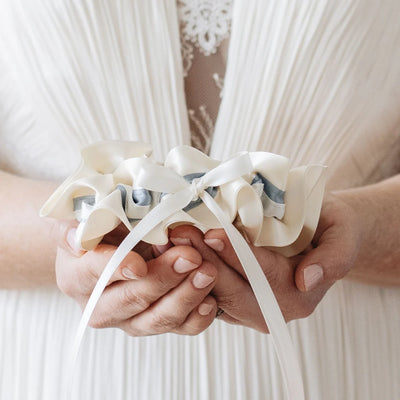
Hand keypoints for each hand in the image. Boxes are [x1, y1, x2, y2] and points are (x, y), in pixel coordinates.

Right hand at [54, 222, 217, 335]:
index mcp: (77, 277)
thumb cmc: (102, 228)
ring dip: (185, 297)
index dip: (116, 269)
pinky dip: (197, 318)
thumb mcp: (87, 218)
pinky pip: (179, 328)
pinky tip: (210, 301)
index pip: (93, 274)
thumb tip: (76, 238)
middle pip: (132, 299)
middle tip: (189, 257)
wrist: (113, 246)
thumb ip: (83, 225)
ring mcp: (131, 319)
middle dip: (163, 278)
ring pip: (157, 319)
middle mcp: (101, 306)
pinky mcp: (157, 321)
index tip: (138, 265)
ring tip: (207, 273)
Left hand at [168, 193, 360, 332]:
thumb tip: (306, 280)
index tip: (213, 233)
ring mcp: (248, 308)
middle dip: (205, 260)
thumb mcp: (342, 234)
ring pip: (214, 293)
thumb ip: (334, 258)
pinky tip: (173, 250)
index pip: (264, 276)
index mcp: (299, 294)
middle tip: (181, 233)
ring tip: (171, 240)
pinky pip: (207, 291)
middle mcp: (272, 310)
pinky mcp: (231, 301)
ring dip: (190, 267)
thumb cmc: (327, 227)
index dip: (238, 255)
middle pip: (232, 290)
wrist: (316, 233)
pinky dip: (188, 272)